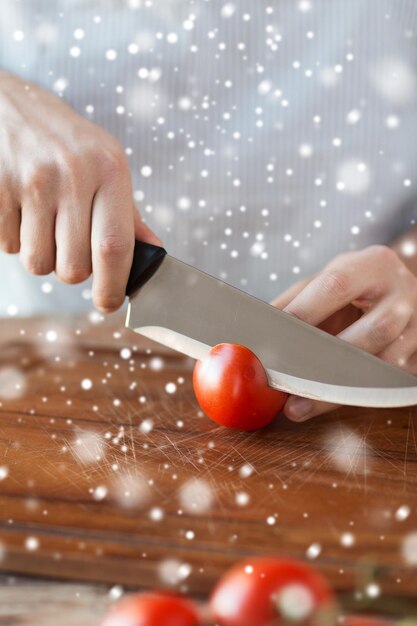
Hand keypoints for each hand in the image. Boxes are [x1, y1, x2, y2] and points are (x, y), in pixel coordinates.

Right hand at [0, 71, 160, 310]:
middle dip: (73, 271)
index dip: (113, 286)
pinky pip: (8, 246)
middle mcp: (72, 174)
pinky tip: (21, 209)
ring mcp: (30, 181)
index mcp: (109, 169)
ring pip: (39, 263)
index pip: (115, 246)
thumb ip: (129, 214)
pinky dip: (15, 239)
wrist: (8, 104)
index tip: (109, 304)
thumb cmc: (67, 141)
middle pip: (73, 268)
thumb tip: (154, 254)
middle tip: (70, 245)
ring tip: (44, 221)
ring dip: (43, 255)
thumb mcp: (107, 165)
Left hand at [272, 245, 416, 420]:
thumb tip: (254, 331)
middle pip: (373, 331)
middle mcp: (403, 293)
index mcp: (374, 265)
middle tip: (286, 383)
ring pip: (384, 364)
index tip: (272, 338)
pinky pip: (388, 383)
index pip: (337, 286)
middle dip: (326, 361)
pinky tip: (323, 404)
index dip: (305, 313)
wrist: (398, 288)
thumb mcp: (326, 279)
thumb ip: (294, 302)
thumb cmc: (355, 284)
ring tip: (298, 405)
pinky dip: (352, 397)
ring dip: (338, 390)